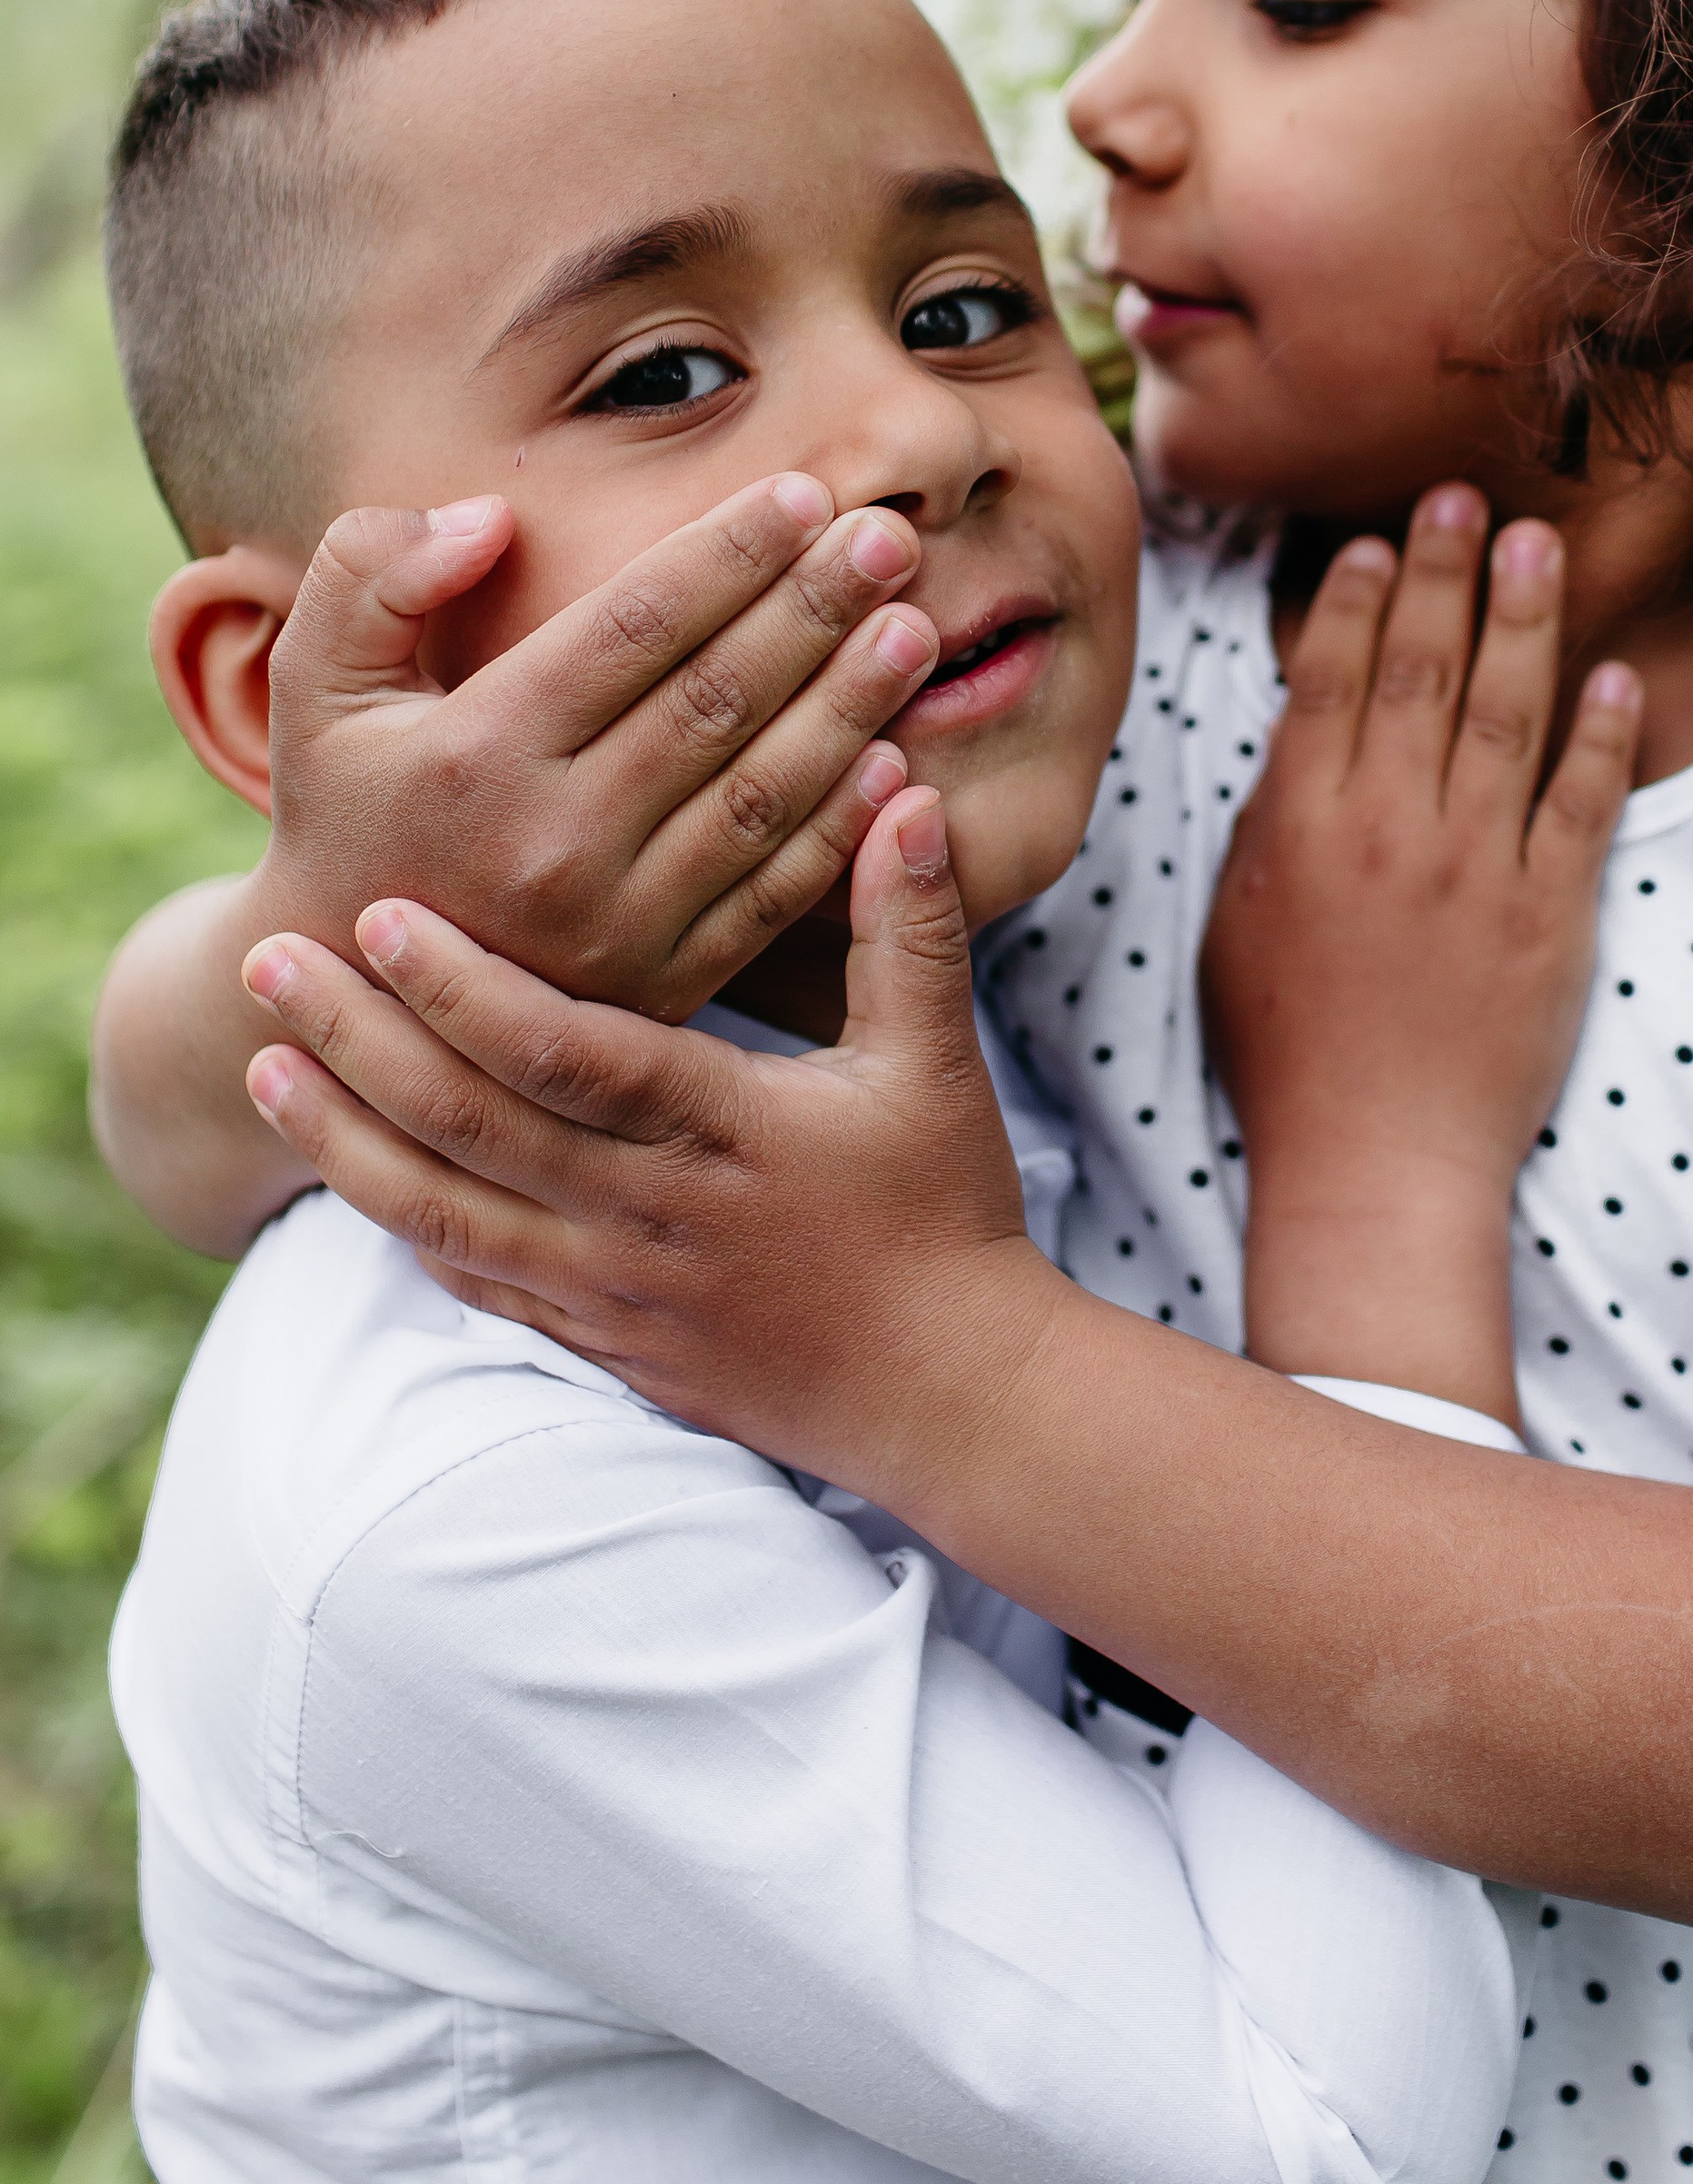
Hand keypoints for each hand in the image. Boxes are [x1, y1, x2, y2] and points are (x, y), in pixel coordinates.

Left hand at [236, 788, 1062, 1496]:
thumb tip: (905, 794)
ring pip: (444, 1214)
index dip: (466, 988)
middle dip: (356, 1041)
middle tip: (268, 959)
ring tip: (258, 1066)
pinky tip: (343, 1165)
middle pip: (469, 1126)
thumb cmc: (942, 1210)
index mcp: (722, 1130)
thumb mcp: (937, 1062)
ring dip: (342, 1137)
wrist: (941, 1390)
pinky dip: (400, 1223)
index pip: (566, 1056)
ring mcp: (612, 1289)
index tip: (382, 916)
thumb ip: (910, 924)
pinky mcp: (601, 1342)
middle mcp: (647, 1215)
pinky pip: (474, 1283)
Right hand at [253, 474, 946, 1017]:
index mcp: (478, 753)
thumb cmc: (347, 813)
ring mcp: (617, 925)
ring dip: (849, 708)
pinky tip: (894, 762)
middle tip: (892, 538)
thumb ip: (369, 577)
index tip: (806, 495)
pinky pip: (773, 899)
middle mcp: (555, 843)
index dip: (729, 555)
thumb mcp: (311, 686)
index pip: (634, 628)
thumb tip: (490, 516)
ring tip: (914, 631)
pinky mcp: (663, 987)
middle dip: (816, 611)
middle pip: (719, 703)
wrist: (363, 1004)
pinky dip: (841, 831)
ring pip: (763, 797)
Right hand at [1202, 484, 1640, 1414]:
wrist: (1376, 1158)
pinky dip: (1602, 733)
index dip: (1353, 599)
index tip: (1373, 540)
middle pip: (1421, 670)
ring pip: (1504, 713)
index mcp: (1303, 827)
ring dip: (1523, 619)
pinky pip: (1582, 802)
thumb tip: (1300, 734)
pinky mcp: (1550, 914)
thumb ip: (1272, 823)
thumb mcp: (1240, 924)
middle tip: (1462, 495)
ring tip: (1536, 543)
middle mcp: (1390, 830)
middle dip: (1442, 573)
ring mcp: (1476, 867)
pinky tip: (1617, 672)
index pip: (1331, 679)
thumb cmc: (1289, 1054)